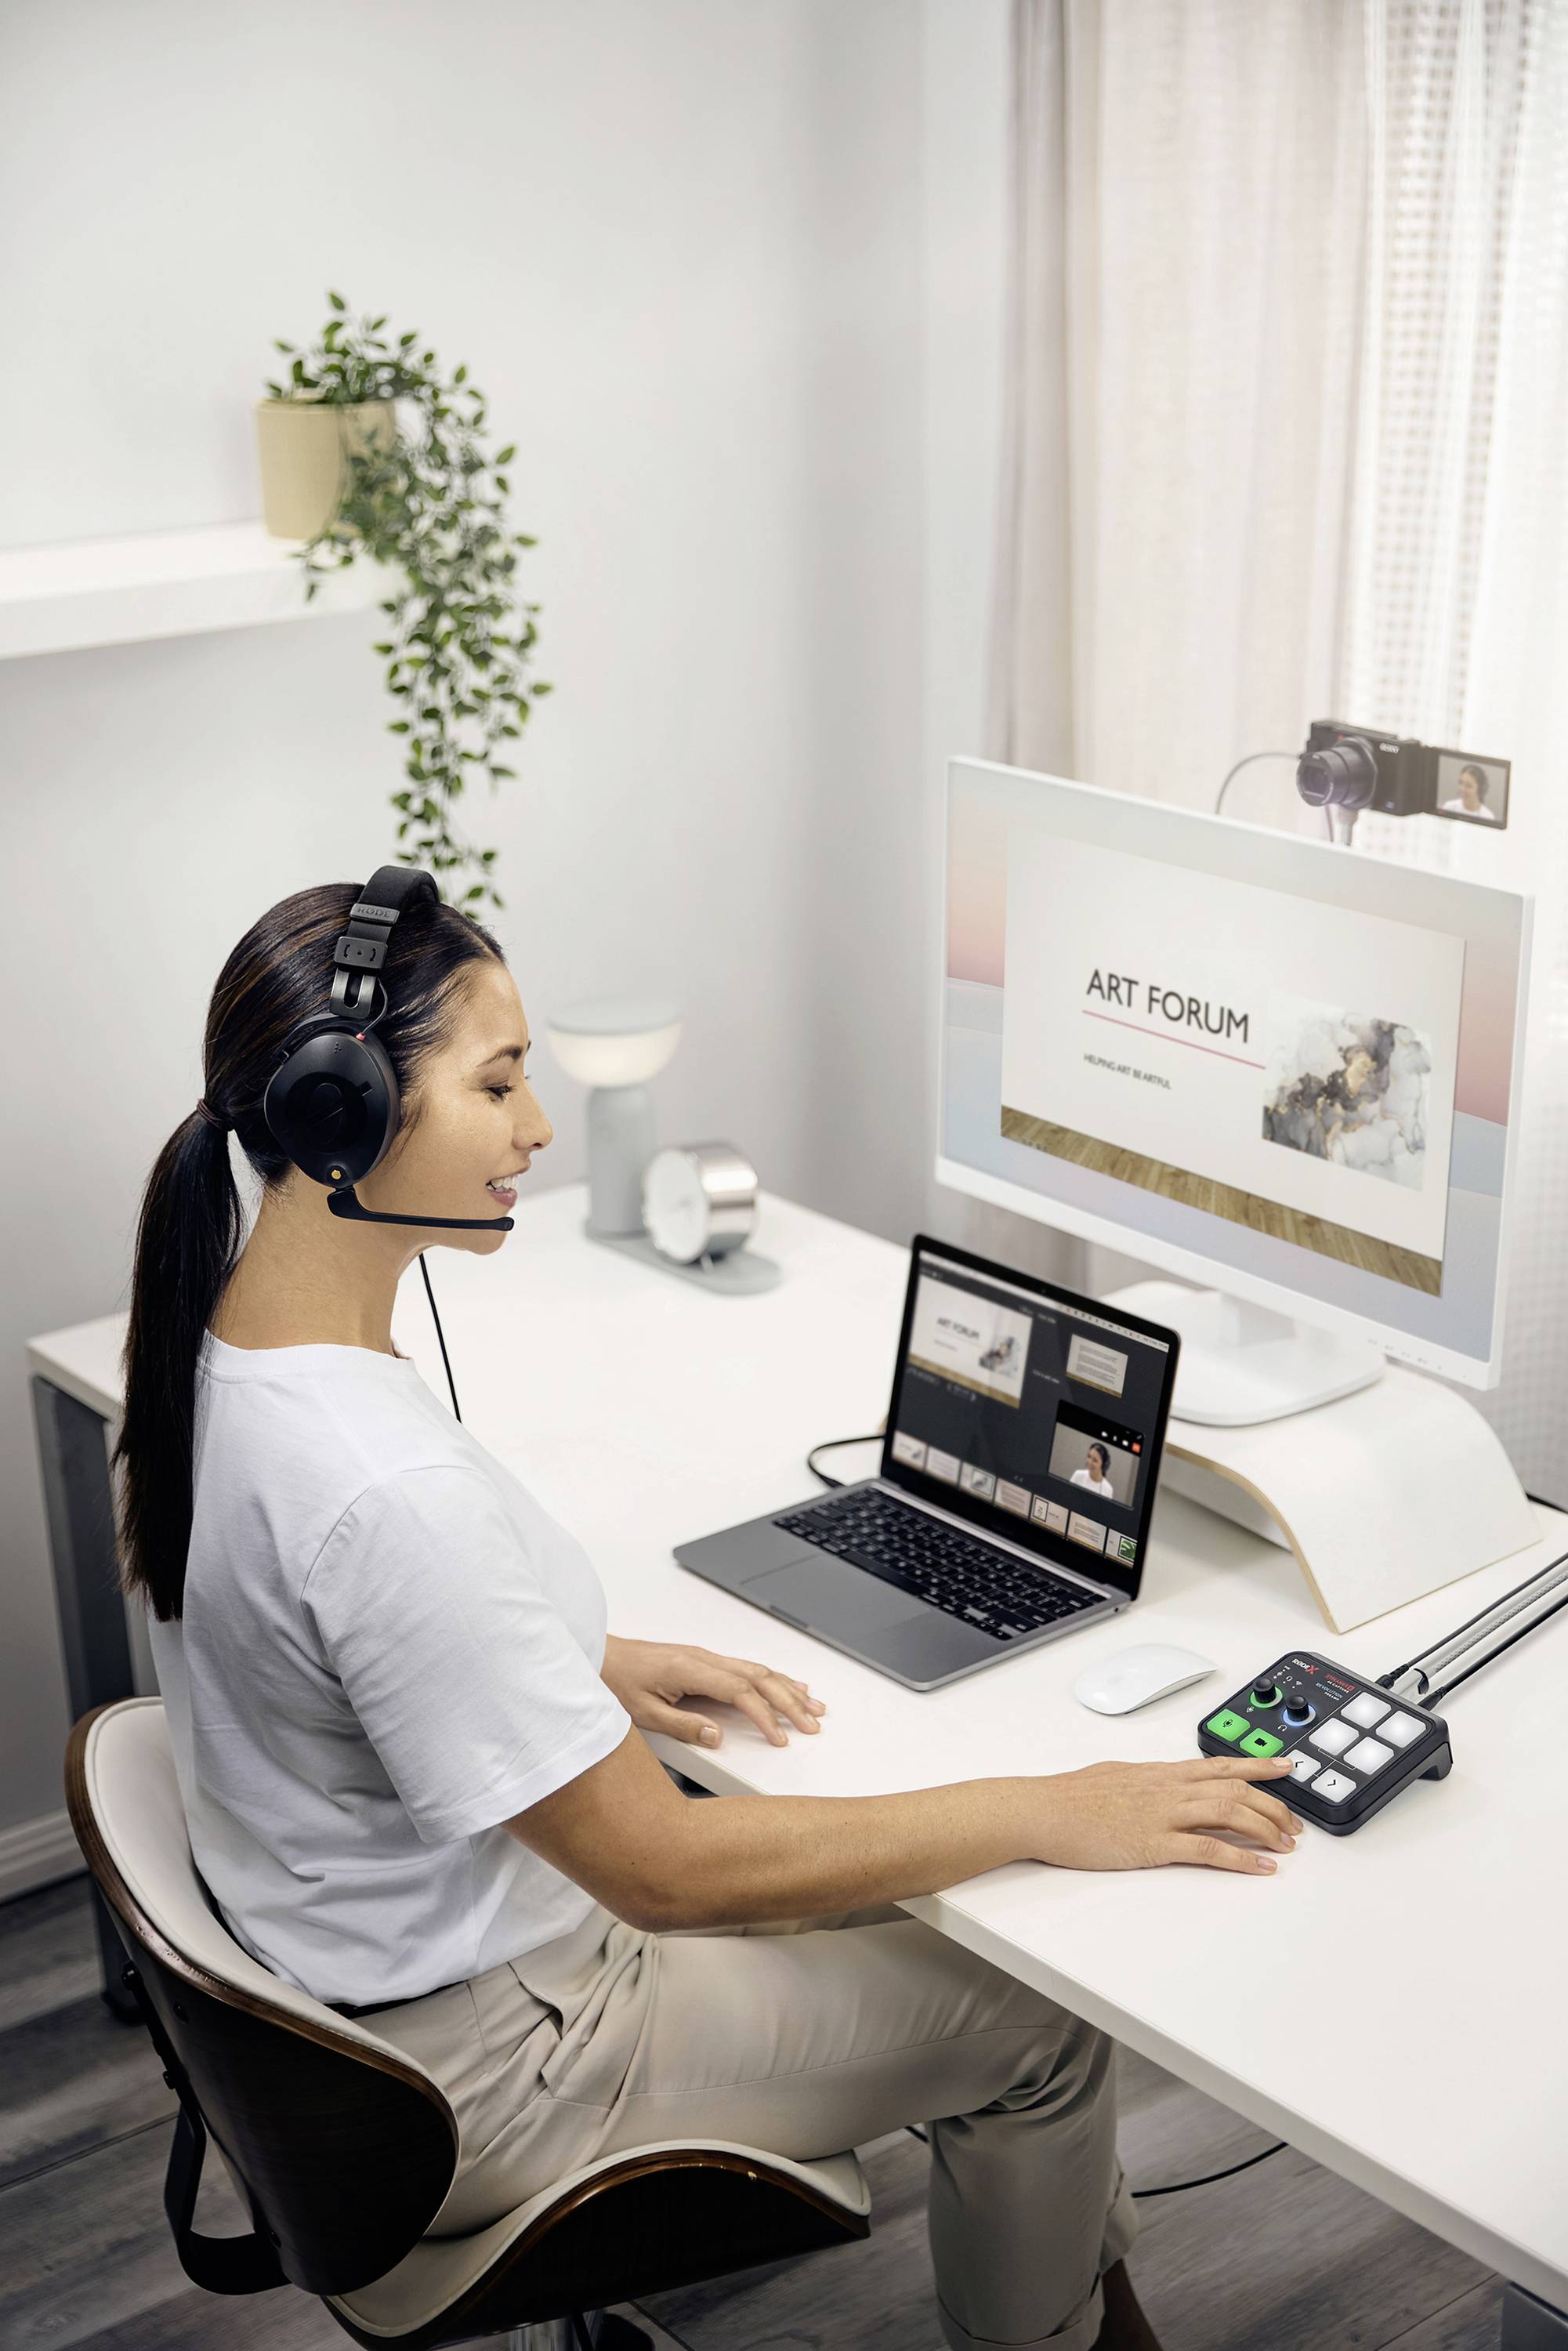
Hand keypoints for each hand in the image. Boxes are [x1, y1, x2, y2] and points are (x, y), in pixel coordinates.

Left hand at [601, 1636, 825, 1750]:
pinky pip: (746, 1668)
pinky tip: (785, 1684)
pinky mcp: (704, 1661)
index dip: (765, 1715)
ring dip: (787, 1687)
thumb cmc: (616, 1682)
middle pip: (759, 1677)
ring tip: (812, 1705)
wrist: (599, 1656)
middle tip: (813, 1723)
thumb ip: (682, 1726)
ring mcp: (706, 1657)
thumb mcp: (643, 1713)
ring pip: (757, 1670)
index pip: (740, 1692)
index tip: (781, 1737)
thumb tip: (716, 1737)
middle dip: (789, 1701)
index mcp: (691, 1670)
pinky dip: (772, 1678)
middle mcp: (704, 1659)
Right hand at [1033, 1756, 1301, 1874]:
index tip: (1286, 1767)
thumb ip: (1144, 1782)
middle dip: (1272, 1806)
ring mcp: (1163, 1814)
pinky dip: (1239, 1859)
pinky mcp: (1154, 1843)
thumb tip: (1157, 1784)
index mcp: (1160, 1773)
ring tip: (1286, 1845)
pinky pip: (1207, 1849)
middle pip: (1234, 1789)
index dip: (1257, 1766)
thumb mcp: (1115, 1777)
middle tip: (1294, 1823)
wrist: (1044, 1810)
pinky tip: (1259, 1869)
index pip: (1220, 1764)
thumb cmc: (1071, 1797)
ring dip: (1264, 1829)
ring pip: (1229, 1812)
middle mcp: (1168, 1788)